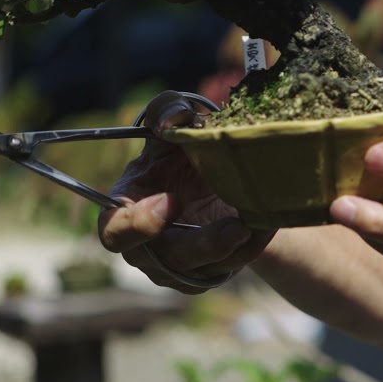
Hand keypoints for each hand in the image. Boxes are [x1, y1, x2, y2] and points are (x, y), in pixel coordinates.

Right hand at [98, 91, 275, 292]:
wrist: (222, 173)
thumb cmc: (185, 148)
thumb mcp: (177, 122)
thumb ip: (167, 110)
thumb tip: (173, 120)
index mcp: (124, 211)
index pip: (114, 233)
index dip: (138, 224)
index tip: (170, 201)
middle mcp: (147, 248)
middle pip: (167, 261)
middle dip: (202, 246)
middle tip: (236, 227)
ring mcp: (179, 266)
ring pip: (204, 271)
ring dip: (235, 249)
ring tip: (257, 224)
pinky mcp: (211, 271)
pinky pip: (231, 267)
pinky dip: (252, 247)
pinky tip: (268, 225)